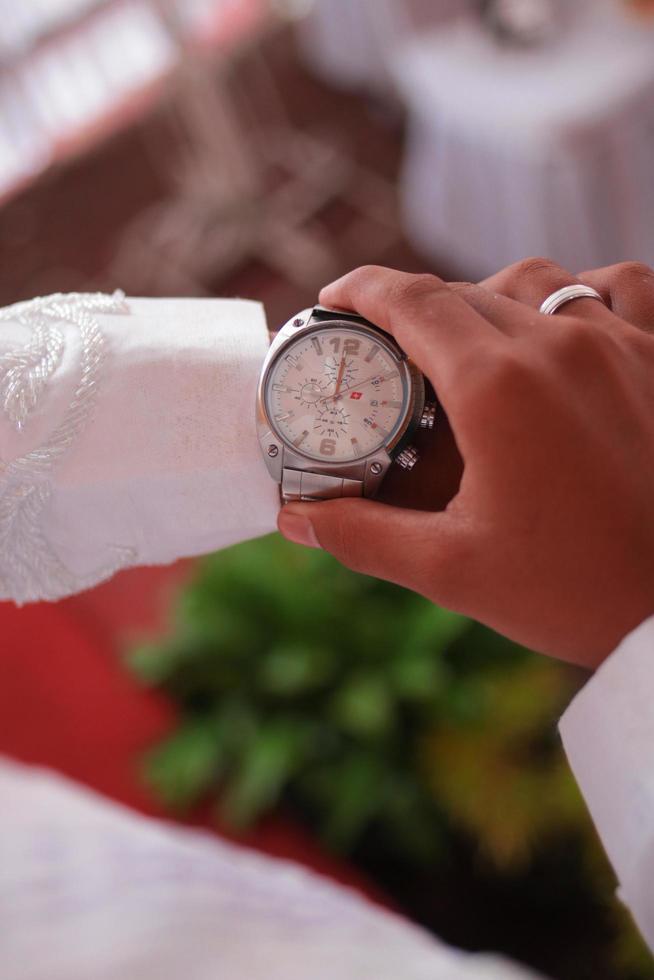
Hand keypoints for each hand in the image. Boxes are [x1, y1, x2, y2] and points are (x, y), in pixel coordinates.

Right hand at [277, 262, 653, 668]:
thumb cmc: (577, 592)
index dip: (363, 290)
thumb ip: (364, 536)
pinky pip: (621, 286)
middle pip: (463, 293)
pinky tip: (566, 321)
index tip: (335, 298)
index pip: (412, 302)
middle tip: (390, 350)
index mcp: (497, 386)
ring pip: (536, 281)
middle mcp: (559, 345)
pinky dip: (582, 289)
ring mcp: (621, 343)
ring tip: (470, 340)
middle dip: (414, 310)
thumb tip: (295, 520)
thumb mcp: (453, 570)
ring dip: (489, 297)